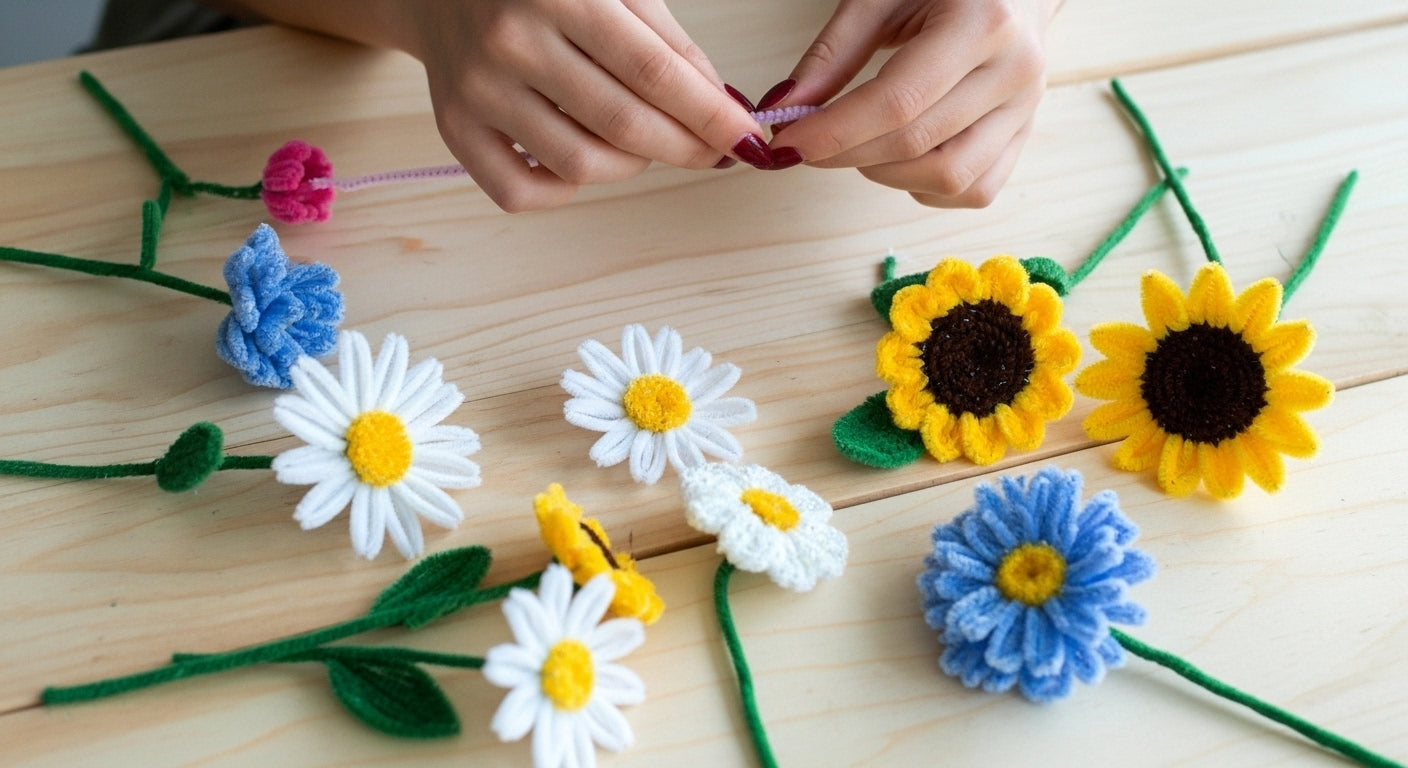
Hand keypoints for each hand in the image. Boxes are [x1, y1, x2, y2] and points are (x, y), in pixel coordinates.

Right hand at [406, 0, 782, 211]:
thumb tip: (720, 108)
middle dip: (685, 147)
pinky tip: (581, 157)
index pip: (654, 73)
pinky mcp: (454, 127)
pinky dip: (567, 188)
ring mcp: (477, 90)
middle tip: (713, 151)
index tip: (747, 139)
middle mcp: (511, 41)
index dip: (709, 115)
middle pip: (624, 125)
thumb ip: (666, 42)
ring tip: (639, 137)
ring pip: (582, 165)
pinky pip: (523, 192)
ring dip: (632, 165)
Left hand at [767, 0, 1060, 207]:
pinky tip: (899, 159)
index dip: (834, 132)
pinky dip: (926, 187)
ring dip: (885, 175)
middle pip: (916, 143)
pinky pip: (975, 188)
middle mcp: (1015, 70)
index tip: (786, 144)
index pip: (897, 102)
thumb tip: (783, 111)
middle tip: (804, 144)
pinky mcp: (1024, 133)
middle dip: (846, 153)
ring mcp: (1026, 107)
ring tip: (858, 144)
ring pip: (950, 178)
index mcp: (984, 22)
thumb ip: (832, 54)